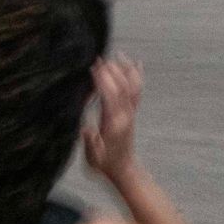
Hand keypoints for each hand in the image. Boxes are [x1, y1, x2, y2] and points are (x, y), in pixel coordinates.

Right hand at [82, 58, 142, 180]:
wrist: (123, 169)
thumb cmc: (105, 163)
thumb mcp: (93, 157)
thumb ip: (90, 143)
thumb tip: (86, 129)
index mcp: (114, 123)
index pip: (110, 97)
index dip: (103, 81)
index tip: (94, 68)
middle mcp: (125, 115)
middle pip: (122, 87)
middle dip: (112, 71)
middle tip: (100, 57)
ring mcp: (130, 112)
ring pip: (132, 86)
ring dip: (125, 69)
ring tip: (118, 54)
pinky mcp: (132, 112)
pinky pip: (137, 91)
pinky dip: (137, 76)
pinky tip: (136, 64)